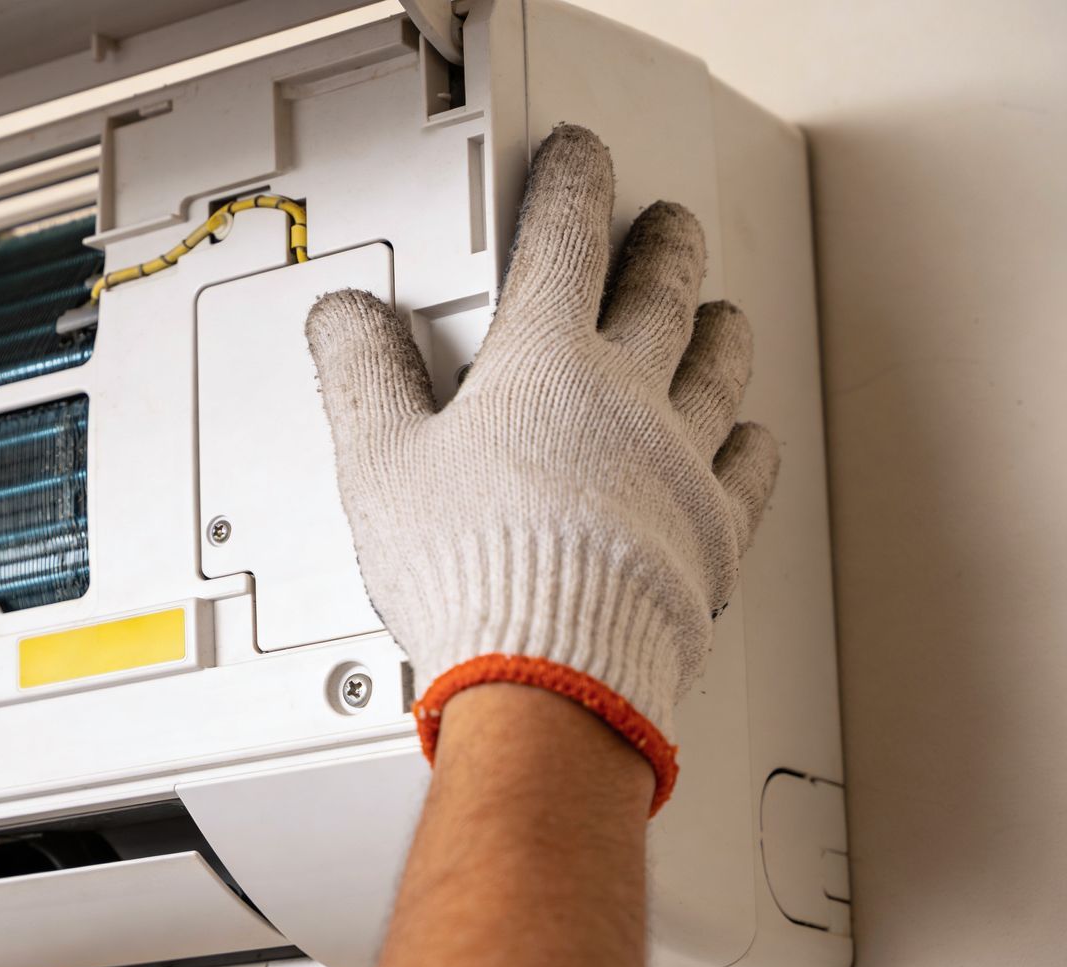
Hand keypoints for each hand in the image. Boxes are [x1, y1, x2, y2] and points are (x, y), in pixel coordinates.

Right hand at [304, 124, 778, 813]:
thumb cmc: (471, 573)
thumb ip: (362, 377)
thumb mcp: (380, 466)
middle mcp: (626, 399)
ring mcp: (679, 463)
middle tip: (663, 221)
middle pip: (659, 290)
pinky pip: (748, 465)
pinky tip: (747, 433)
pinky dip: (750, 437)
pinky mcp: (711, 532)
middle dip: (661, 241)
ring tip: (715, 309)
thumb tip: (346, 320)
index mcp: (542, 369)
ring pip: (717, 366)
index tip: (578, 160)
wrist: (553, 675)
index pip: (563, 242)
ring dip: (716, 326)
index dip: (570, 185)